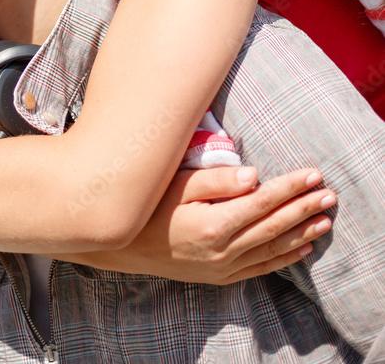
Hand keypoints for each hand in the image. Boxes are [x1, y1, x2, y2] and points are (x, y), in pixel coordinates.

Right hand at [73, 165, 335, 282]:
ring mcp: (220, 266)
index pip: (262, 203)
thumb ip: (217, 181)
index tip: (313, 174)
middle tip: (330, 195)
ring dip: (301, 234)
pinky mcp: (216, 275)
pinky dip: (283, 258)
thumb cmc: (144, 205)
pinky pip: (259, 268)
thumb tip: (255, 176)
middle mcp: (222, 250)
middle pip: (273, 227)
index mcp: (213, 225)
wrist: (118, 244)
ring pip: (271, 250)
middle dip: (304, 209)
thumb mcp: (175, 185)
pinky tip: (300, 248)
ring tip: (325, 220)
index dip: (290, 188)